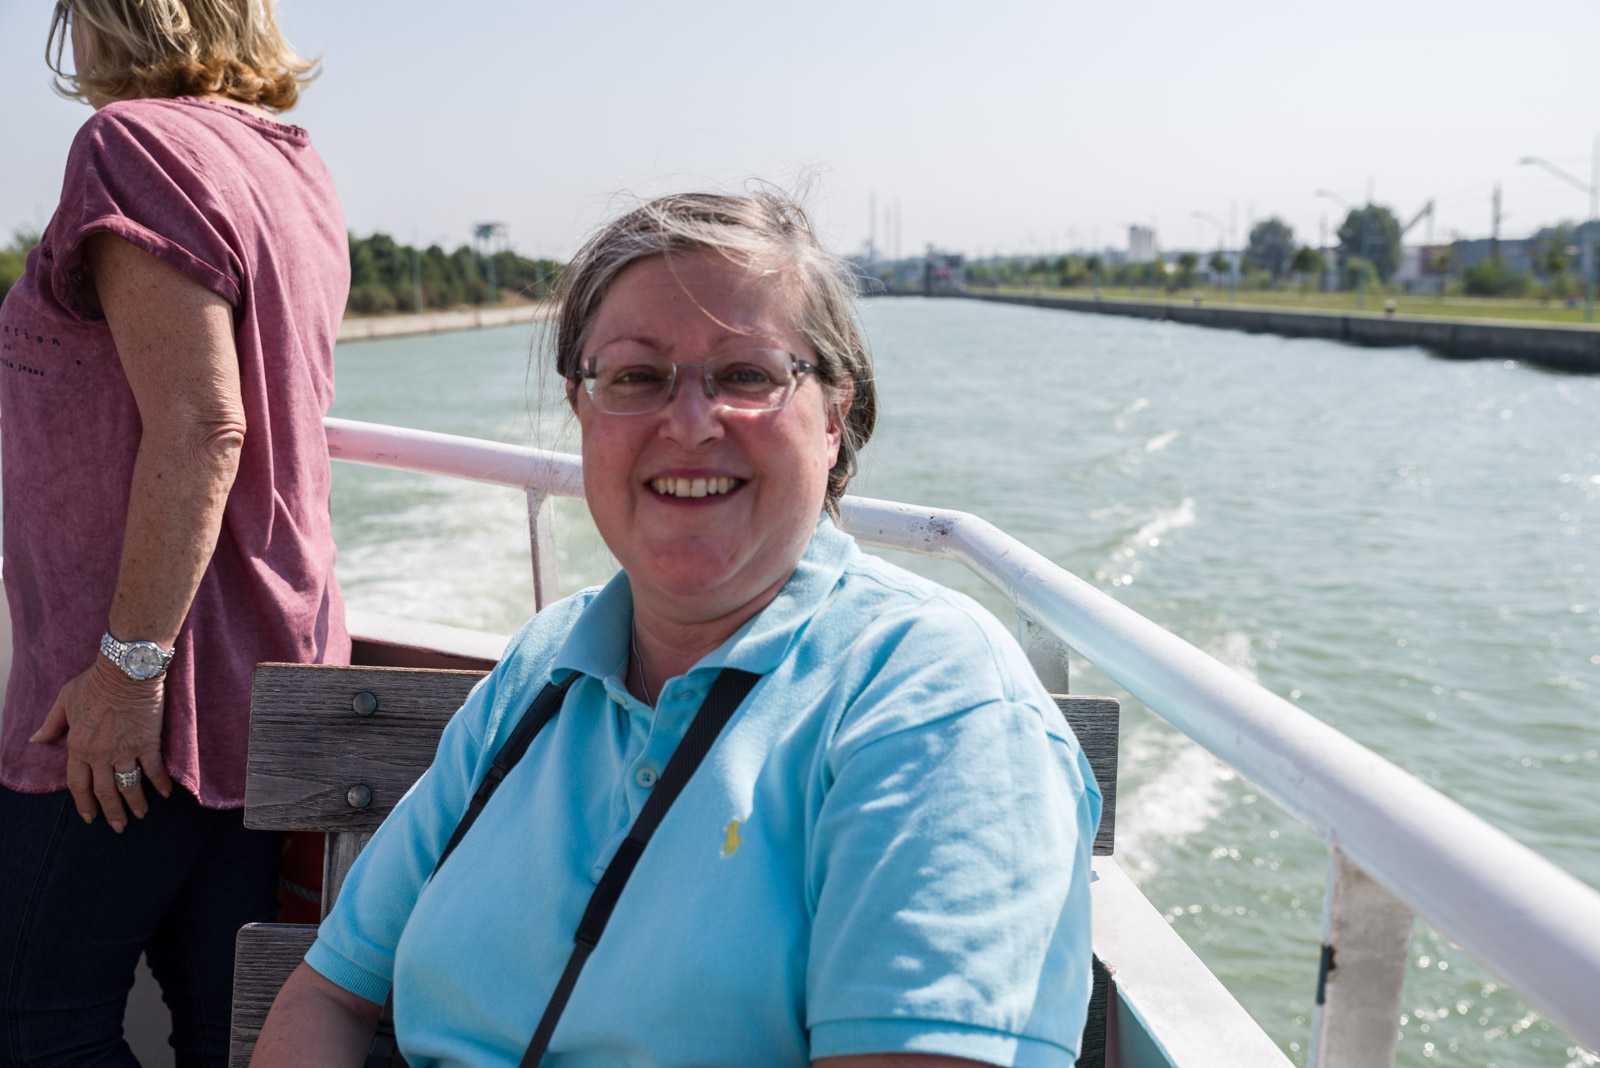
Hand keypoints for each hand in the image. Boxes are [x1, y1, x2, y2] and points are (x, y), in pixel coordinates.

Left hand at [30, 655, 174, 830]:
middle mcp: (100, 754)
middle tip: (118, 826)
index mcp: (78, 746)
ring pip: (128, 786)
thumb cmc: (95, 682)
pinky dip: (160, 783)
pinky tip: (165, 793)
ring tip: (141, 815)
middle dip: (111, 812)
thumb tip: (35, 739)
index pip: (78, 784)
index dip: (84, 803)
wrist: (126, 670)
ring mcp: (125, 750)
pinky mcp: (148, 743)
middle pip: (105, 792)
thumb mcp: (65, 700)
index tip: (89, 817)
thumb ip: (51, 723)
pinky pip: (153, 769)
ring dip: (135, 804)